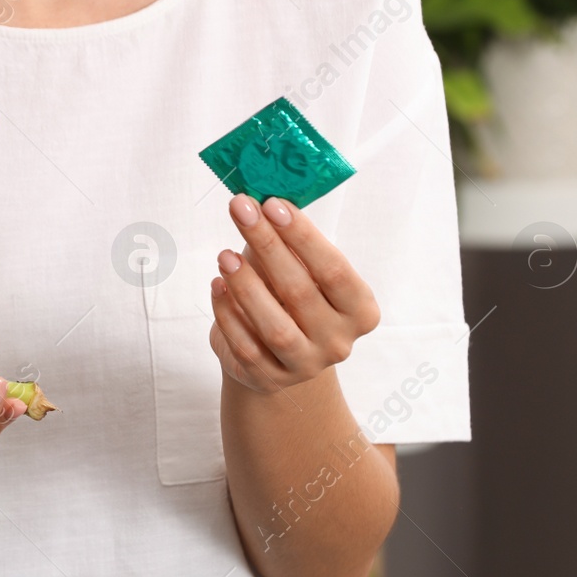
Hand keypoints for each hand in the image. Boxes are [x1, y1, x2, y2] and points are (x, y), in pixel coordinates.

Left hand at [209, 194, 380, 393]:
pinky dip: (228, 314)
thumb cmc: (290, 296)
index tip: (273, 203)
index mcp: (359, 309)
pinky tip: (217, 286)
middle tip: (241, 210)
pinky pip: (245, 347)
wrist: (276, 353)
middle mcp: (338, 341)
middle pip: (301, 292)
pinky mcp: (270, 379)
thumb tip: (260, 197)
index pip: (334, 269)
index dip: (303, 236)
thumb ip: (287, 239)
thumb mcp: (298, 267)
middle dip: (267, 246)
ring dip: (247, 286)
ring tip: (224, 255)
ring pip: (275, 327)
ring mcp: (305, 366)